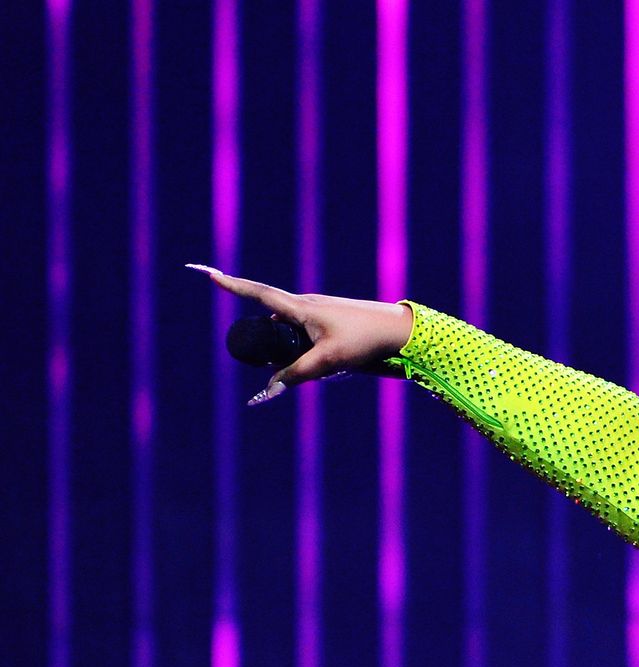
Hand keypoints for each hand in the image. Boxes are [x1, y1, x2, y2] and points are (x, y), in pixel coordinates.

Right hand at [185, 263, 416, 403]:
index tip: (209, 274)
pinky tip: (332, 360)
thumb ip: (296, 374)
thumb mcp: (328, 361)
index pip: (258, 294)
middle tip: (289, 361)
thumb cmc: (364, 341)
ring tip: (324, 361)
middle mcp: (305, 304)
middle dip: (271, 342)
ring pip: (290, 331)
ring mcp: (318, 310)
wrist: (398, 330)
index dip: (232, 286)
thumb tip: (269, 388)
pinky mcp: (329, 319)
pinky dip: (308, 348)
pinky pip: (306, 334)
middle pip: (272, 321)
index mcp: (300, 307)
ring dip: (293, 349)